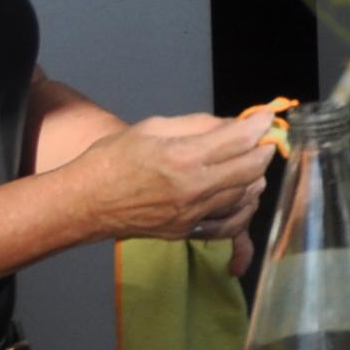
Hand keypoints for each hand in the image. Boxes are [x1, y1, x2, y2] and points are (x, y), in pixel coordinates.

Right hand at [66, 111, 274, 245]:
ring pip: (246, 194)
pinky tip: (239, 192)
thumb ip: (199, 125)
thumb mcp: (153, 127)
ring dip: (254, 175)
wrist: (82, 203)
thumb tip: (235, 123)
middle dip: (263, 148)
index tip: (266, 117)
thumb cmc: (111, 160)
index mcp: (183, 157)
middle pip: (252, 168)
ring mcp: (191, 215)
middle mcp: (192, 189)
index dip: (260, 125)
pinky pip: (231, 222)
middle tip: (260, 138)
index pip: (241, 140)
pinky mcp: (187, 232)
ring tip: (245, 161)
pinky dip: (243, 206)